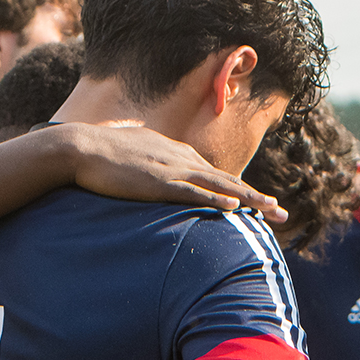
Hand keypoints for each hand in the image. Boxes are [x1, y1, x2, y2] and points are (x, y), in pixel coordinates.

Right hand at [47, 123, 287, 222]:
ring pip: (219, 186)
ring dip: (247, 199)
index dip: (239, 191)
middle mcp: (181, 159)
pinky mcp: (157, 182)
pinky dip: (215, 200)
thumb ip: (151, 163)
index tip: (260, 203)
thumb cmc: (101, 152)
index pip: (215, 176)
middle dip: (256, 198)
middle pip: (227, 181)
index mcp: (177, 154)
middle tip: (281, 212)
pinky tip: (233, 208)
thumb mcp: (135, 155)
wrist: (79, 147)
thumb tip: (153, 175)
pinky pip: (192, 193)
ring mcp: (171, 170)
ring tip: (271, 210)